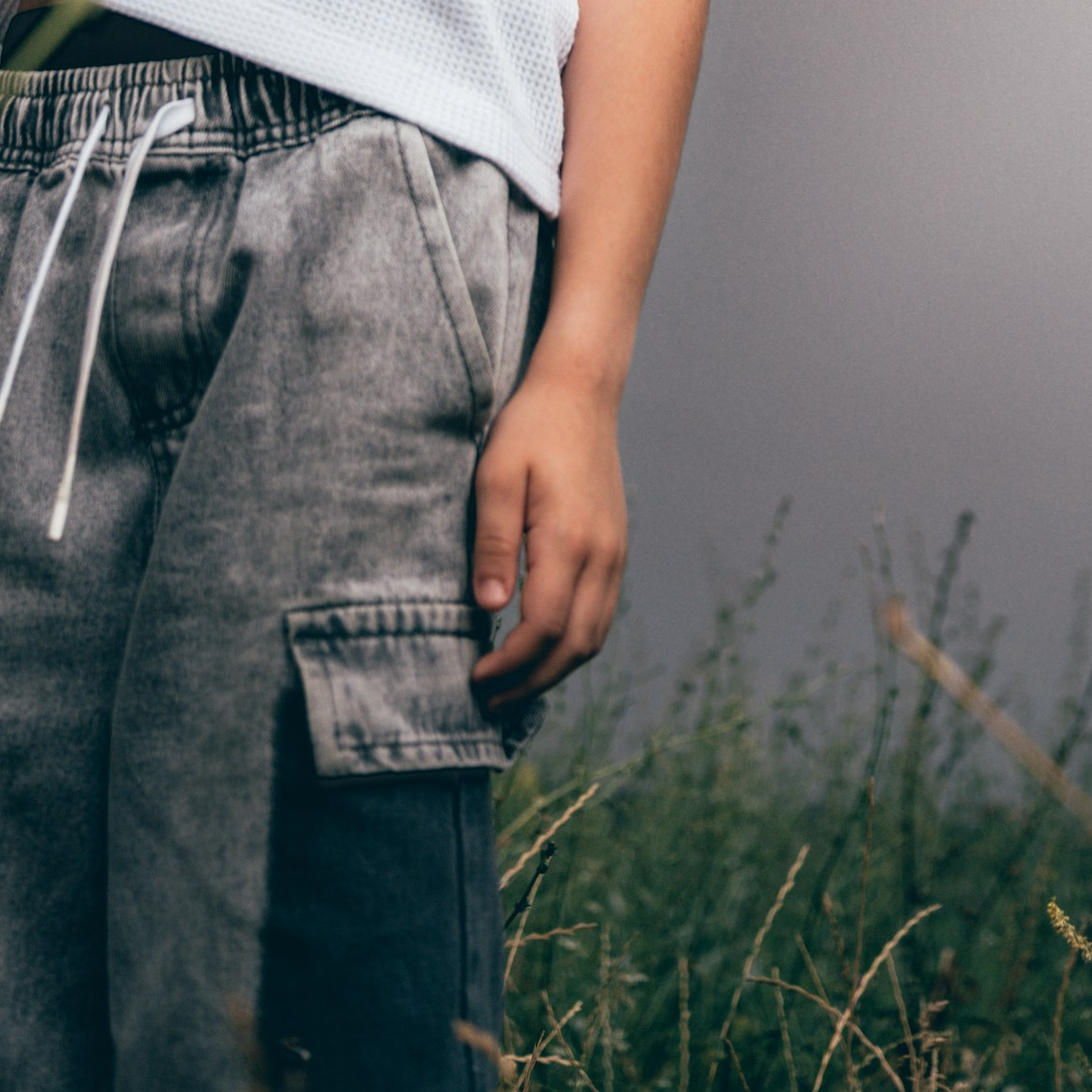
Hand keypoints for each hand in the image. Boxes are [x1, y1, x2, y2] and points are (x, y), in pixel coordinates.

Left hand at [469, 363, 627, 710]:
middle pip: (574, 646)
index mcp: (569, 539)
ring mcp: (615, 554)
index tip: (476, 678)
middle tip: (490, 700)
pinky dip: (574, 644)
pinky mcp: (616, 549)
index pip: (545, 628)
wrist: (580, 392)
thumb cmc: (530, 428)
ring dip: (554, 669)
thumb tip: (490, 609)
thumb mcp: (496, 475)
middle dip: (532, 682)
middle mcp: (601, 555)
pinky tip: (542, 646)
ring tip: (513, 684)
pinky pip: (601, 615)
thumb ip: (493, 543)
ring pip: (594, 637)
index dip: (511, 665)